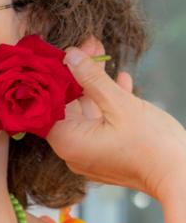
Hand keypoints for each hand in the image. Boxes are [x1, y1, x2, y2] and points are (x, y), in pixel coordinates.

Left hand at [45, 36, 185, 203]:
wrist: (180, 176)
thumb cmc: (151, 144)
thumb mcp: (120, 104)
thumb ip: (92, 79)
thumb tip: (71, 55)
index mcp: (68, 142)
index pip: (50, 103)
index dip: (58, 74)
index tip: (69, 50)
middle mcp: (73, 151)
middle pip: (68, 106)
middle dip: (79, 74)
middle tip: (90, 45)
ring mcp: (90, 154)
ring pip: (87, 112)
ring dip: (95, 85)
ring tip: (103, 55)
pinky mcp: (106, 154)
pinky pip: (101, 124)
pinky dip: (108, 104)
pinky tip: (121, 80)